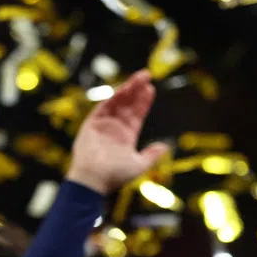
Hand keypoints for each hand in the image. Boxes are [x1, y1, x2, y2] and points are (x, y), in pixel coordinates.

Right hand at [66, 70, 167, 195]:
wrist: (93, 180)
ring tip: (139, 77)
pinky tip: (125, 88)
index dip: (144, 102)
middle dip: (137, 90)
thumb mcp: (139, 165)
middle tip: (147, 75)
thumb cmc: (115, 176)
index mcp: (126, 137)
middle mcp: (115, 129)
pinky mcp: (91, 124)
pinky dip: (114, 97)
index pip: (137, 115)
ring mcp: (103, 125)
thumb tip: (165, 146)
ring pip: (117, 102)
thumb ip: (151, 155)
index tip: (151, 89)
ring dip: (127, 89)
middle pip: (128, 105)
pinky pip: (104, 106)